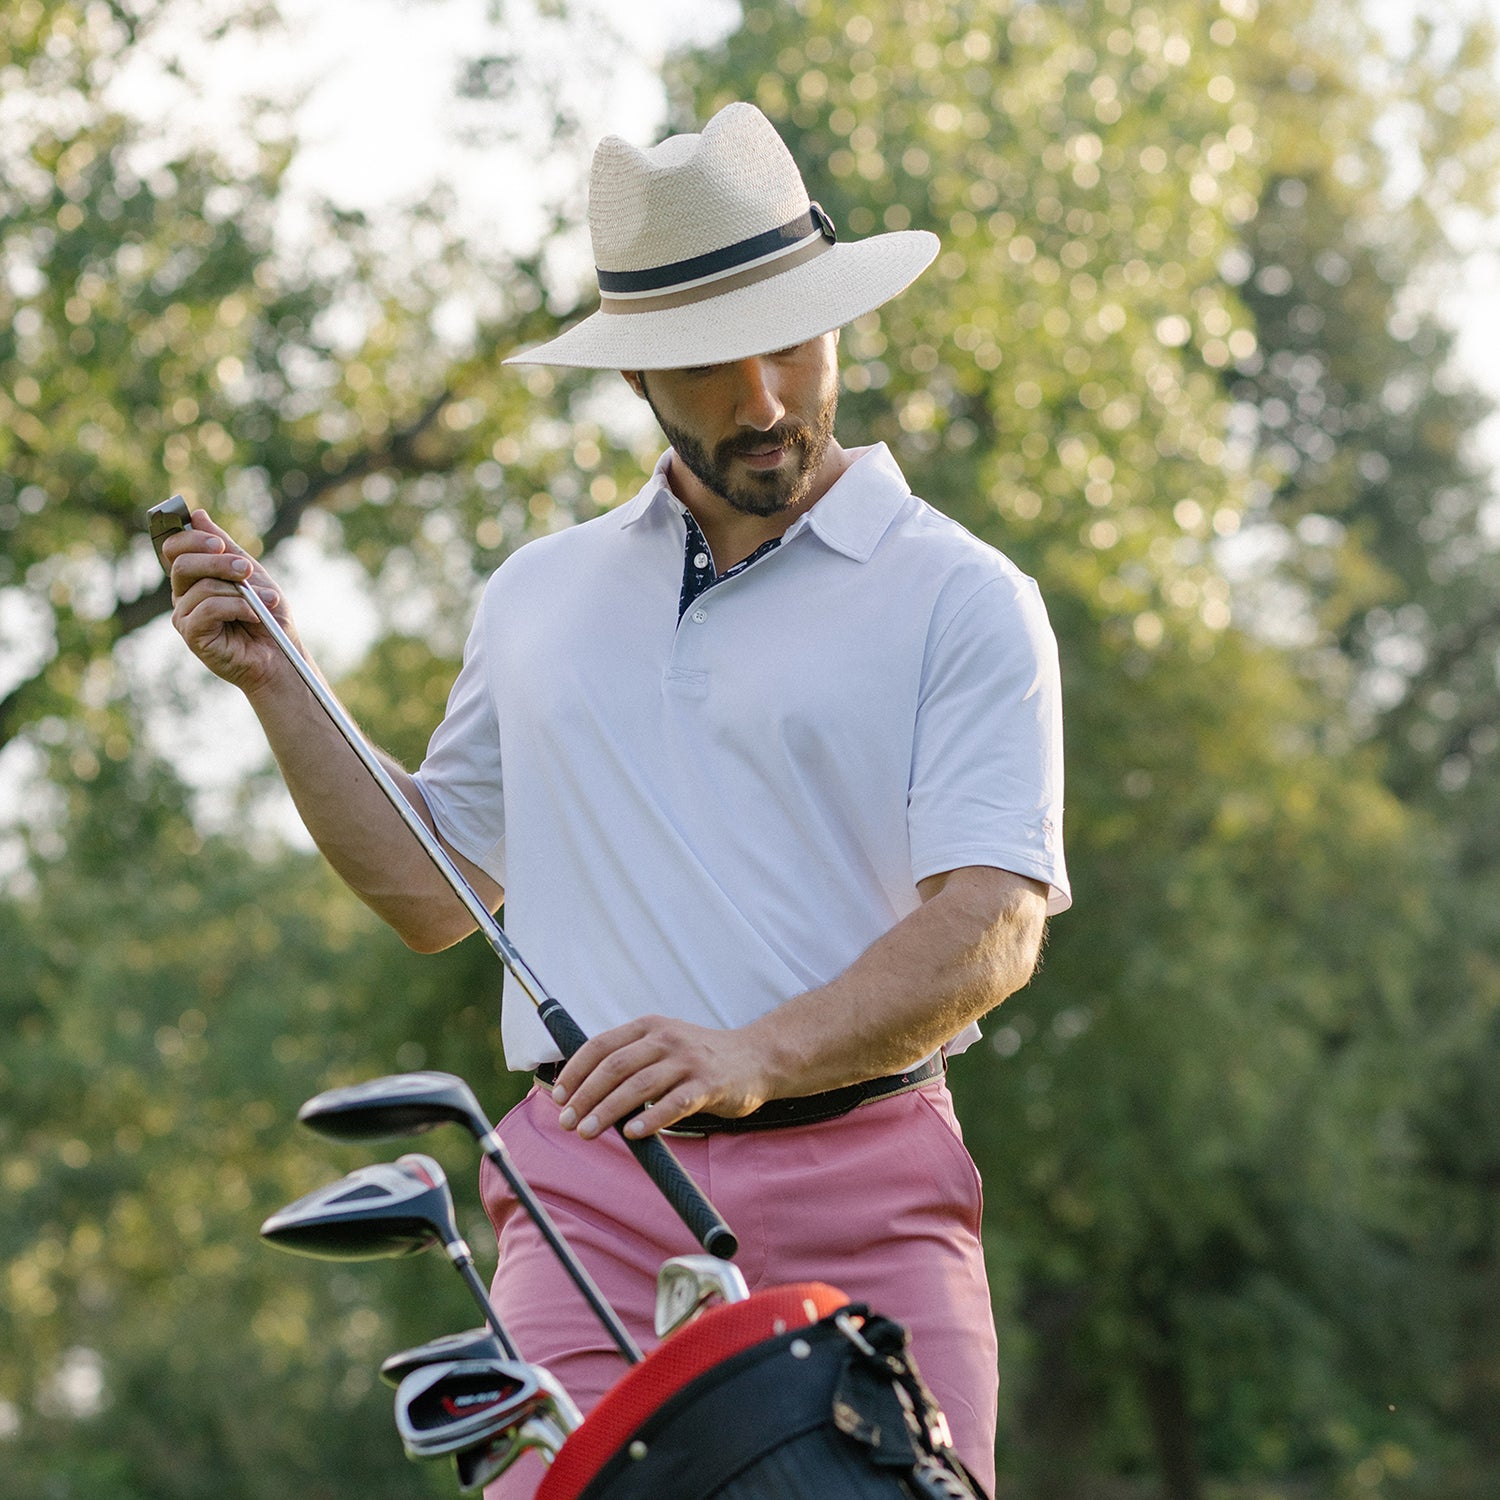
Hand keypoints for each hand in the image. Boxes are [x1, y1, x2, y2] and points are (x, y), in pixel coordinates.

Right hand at [162, 508, 298, 691]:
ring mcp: (185, 616)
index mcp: (195, 577)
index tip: (220, 543)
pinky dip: (236, 608)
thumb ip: (225, 547)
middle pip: (182, 563)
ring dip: (240, 591)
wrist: (282, 655)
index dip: (192, 538)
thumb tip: (198, 516)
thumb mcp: (252, 574)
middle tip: (246, 570)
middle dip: (218, 562)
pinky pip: (208, 609)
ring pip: (201, 587)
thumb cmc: (268, 616)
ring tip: (265, 603)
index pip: (175, 547)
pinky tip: (254, 617)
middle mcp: (183, 595)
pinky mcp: (192, 636)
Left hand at [550, 1015, 775, 1139]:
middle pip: (614, 1066)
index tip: (558, 1096)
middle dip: (585, 1095)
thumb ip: (631, 1060)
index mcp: (649, 1027)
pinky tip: (632, 1133)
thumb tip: (583, 1091)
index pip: (601, 1045)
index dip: (575, 1071)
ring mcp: (687, 1060)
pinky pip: (674, 1103)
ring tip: (588, 1131)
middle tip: (567, 1121)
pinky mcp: (708, 1084)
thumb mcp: (664, 1045)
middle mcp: (666, 1038)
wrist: (757, 1057)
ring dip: (607, 1110)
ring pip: (638, 1086)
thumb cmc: (702, 1058)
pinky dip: (650, 1118)